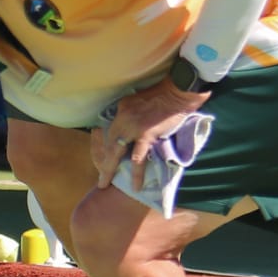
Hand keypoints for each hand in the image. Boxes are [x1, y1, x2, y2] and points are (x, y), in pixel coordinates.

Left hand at [92, 81, 207, 189]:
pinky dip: (136, 173)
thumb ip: (132, 112)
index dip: (105, 148)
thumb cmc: (164, 94)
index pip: (109, 132)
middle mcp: (122, 117)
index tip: (104, 161)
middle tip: (100, 180)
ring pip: (116, 152)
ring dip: (109, 170)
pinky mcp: (145, 134)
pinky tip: (135, 185)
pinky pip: (138, 157)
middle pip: (107, 144)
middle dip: (102, 163)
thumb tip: (129, 125)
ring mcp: (132, 126)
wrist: (177, 91)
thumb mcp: (139, 100)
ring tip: (105, 184)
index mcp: (121, 109)